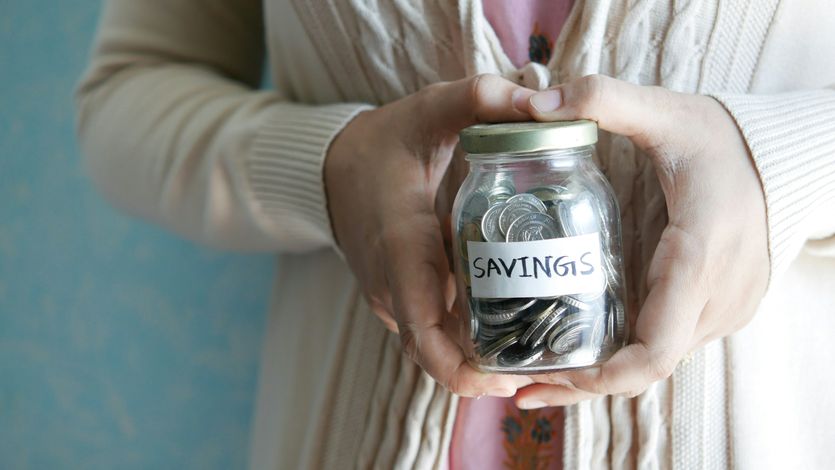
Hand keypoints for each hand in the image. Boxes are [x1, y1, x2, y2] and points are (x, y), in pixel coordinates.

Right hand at [325, 74, 536, 396]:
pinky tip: (511, 321)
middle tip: (545, 365)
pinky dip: (466, 337)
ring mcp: (391, 297)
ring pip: (436, 346)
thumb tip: (540, 103)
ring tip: (539, 347)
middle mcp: (392, 287)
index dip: (464, 371)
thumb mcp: (427, 111)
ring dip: (480, 357)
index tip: (510, 379)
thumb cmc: (381, 144)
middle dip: (487, 372)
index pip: (425, 335)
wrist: (330, 168)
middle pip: (437, 355)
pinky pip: (432, 330)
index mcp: (401, 250)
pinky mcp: (397, 297)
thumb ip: (478, 99)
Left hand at [512, 75, 769, 406]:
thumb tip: (534, 103)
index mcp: (698, 257)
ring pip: (655, 363)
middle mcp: (715, 298)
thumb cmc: (724, 140)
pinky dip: (624, 357)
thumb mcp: (666, 112)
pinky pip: (666, 346)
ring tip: (535, 373)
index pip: (655, 348)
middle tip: (518, 385)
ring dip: (600, 375)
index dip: (603, 377)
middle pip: (645, 367)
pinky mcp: (718, 310)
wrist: (786, 158)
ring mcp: (722, 311)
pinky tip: (580, 352)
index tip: (553, 378)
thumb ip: (604, 100)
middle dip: (583, 382)